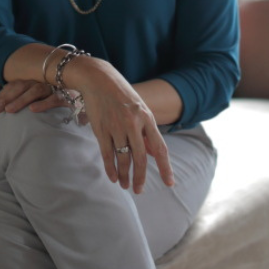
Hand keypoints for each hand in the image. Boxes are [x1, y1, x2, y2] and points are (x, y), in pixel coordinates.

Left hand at [0, 80, 66, 114]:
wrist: (90, 88)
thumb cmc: (64, 98)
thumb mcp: (44, 100)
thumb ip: (29, 103)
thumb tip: (8, 112)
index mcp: (35, 81)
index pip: (13, 86)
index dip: (0, 96)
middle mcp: (43, 81)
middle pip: (20, 86)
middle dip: (5, 98)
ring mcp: (55, 86)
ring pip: (35, 90)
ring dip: (20, 100)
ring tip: (8, 111)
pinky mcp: (68, 95)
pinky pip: (54, 98)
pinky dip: (43, 103)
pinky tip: (32, 110)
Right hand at [65, 58, 175, 194]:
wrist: (98, 78)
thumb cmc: (121, 93)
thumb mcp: (140, 107)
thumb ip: (147, 130)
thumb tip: (153, 153)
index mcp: (147, 117)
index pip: (160, 148)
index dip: (165, 167)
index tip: (169, 183)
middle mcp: (133, 123)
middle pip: (140, 158)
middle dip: (140, 177)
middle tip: (139, 190)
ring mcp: (116, 126)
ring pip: (122, 158)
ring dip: (124, 175)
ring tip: (126, 185)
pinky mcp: (101, 128)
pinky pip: (107, 153)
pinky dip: (110, 168)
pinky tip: (113, 177)